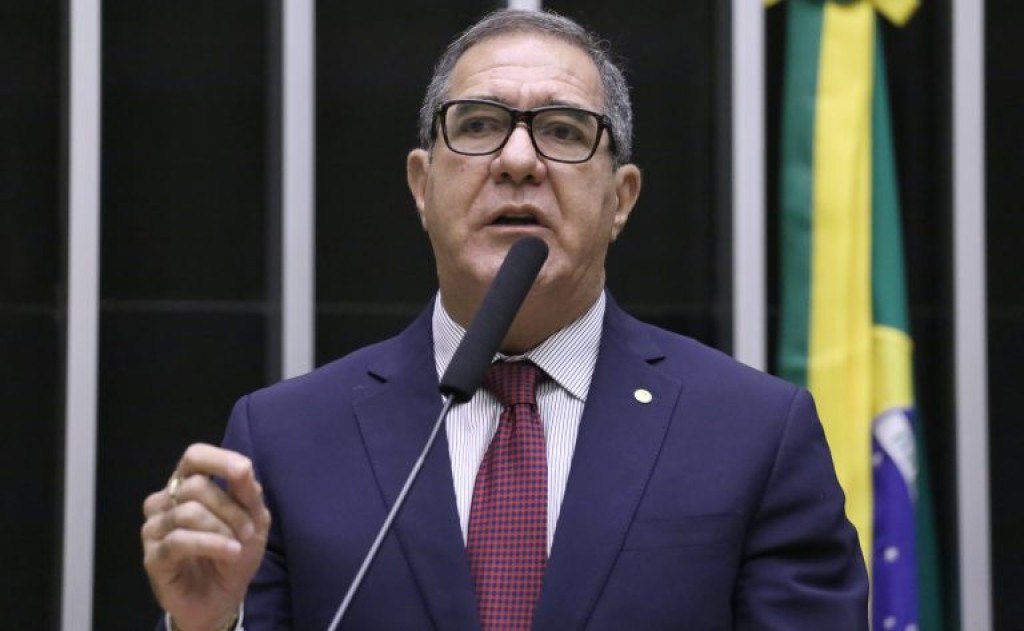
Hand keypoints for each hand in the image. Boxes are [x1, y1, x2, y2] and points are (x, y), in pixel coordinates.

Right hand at [142, 444, 270, 630]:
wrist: (223, 597)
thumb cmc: (234, 552)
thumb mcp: (253, 520)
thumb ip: (247, 493)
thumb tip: (243, 467)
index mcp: (188, 484)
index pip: (194, 456)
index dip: (218, 459)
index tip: (242, 471)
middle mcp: (165, 501)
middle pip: (195, 486)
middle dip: (231, 508)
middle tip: (249, 530)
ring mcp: (155, 528)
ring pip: (188, 511)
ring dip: (223, 528)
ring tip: (238, 546)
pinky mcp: (153, 556)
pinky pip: (179, 540)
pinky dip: (212, 544)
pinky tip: (229, 552)